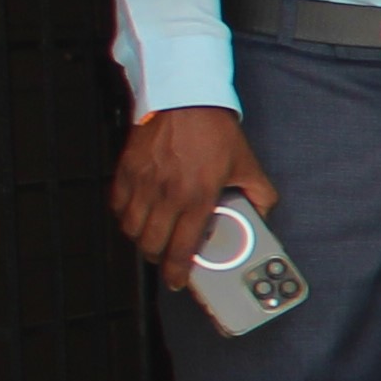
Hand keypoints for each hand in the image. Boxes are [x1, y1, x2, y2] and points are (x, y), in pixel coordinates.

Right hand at [110, 105, 271, 273]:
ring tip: (154, 238)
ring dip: (141, 240)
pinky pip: (117, 205)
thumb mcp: (248, 165)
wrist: (184, 99)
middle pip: (151, 244)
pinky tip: (138, 215)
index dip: (177, 272)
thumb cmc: (215, 131)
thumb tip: (264, 216)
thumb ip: (261, 194)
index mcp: (197, 196)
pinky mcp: (126, 170)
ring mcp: (142, 182)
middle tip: (167, 259)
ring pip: (130, 228)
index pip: (181, 247)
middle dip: (158, 259)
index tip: (178, 281)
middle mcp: (166, 193)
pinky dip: (125, 216)